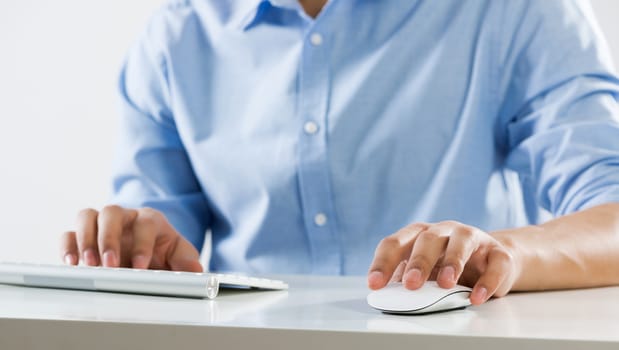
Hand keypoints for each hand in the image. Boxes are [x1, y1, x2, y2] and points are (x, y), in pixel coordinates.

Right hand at [60, 205, 202, 271]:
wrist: (147, 252)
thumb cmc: (162, 251)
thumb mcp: (179, 255)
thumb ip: (187, 261)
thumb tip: (196, 272)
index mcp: (150, 219)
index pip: (145, 223)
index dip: (142, 244)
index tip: (140, 266)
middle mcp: (124, 216)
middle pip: (111, 212)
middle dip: (109, 238)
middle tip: (110, 264)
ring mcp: (101, 224)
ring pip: (87, 216)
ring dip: (86, 240)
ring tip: (89, 265)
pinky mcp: (83, 235)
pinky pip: (69, 232)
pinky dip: (67, 245)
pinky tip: (71, 264)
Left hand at [367, 221, 519, 304]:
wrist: (491, 261)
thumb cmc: (448, 265)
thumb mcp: (425, 272)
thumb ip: (407, 280)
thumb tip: (388, 297)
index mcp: (419, 235)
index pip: (395, 243)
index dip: (383, 262)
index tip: (375, 284)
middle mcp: (444, 230)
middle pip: (427, 239)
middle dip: (418, 261)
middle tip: (410, 284)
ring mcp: (472, 237)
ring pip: (461, 241)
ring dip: (452, 262)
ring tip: (446, 284)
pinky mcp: (497, 252)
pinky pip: (495, 263)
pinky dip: (487, 281)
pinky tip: (477, 296)